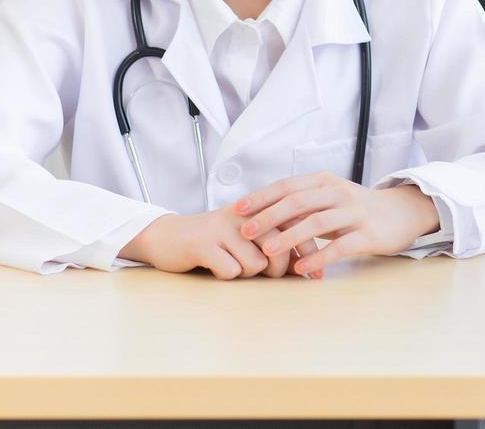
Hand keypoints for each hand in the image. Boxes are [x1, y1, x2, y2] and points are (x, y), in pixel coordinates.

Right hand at [119, 204, 319, 279]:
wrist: (166, 237)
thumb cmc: (215, 242)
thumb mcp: (248, 239)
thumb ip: (276, 246)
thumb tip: (310, 267)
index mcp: (257, 208)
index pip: (295, 227)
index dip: (308, 252)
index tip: (317, 276)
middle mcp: (243, 214)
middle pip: (279, 249)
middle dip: (277, 270)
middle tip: (265, 275)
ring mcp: (222, 227)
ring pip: (256, 264)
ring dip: (246, 274)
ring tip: (231, 264)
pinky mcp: (203, 243)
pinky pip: (231, 271)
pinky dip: (226, 276)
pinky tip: (215, 267)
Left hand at [235, 174, 441, 275]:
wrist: (402, 212)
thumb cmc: (357, 208)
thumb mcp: (330, 198)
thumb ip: (302, 202)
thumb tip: (260, 213)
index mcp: (325, 182)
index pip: (287, 186)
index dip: (261, 197)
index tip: (237, 210)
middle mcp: (338, 193)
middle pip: (298, 202)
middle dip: (268, 217)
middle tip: (246, 232)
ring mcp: (354, 213)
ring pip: (317, 222)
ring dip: (290, 237)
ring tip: (268, 252)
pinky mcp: (368, 234)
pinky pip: (340, 246)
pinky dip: (319, 257)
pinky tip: (301, 268)